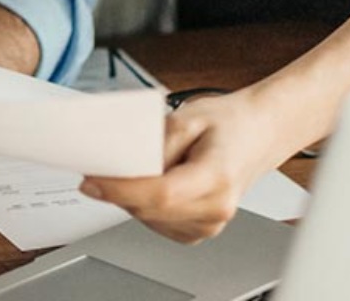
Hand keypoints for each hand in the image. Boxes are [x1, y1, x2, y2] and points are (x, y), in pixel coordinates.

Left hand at [79, 90, 302, 243]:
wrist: (258, 134)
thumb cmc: (229, 124)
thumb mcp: (187, 117)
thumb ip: (153, 143)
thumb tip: (120, 164)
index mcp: (218, 178)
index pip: (160, 194)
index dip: (120, 190)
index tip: (91, 181)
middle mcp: (216, 209)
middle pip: (148, 209)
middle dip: (117, 190)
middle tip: (99, 168)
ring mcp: (209, 225)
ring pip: (147, 219)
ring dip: (130, 197)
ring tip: (140, 169)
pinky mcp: (198, 231)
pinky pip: (156, 223)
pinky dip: (144, 205)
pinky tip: (152, 184)